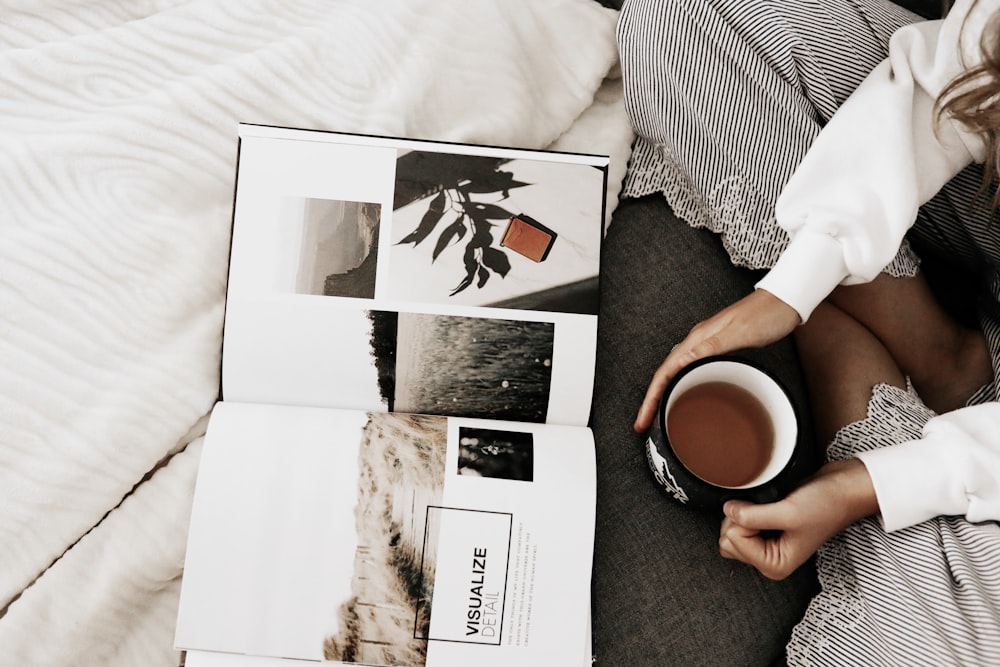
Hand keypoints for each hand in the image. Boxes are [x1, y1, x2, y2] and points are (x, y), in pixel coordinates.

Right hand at [633, 289, 800, 431]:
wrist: (785, 301)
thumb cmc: (767, 315)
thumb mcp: (740, 333)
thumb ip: (711, 347)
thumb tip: (682, 361)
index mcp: (698, 339)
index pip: (665, 372)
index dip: (651, 398)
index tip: (643, 418)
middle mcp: (698, 341)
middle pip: (665, 374)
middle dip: (652, 400)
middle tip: (645, 422)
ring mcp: (707, 344)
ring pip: (676, 373)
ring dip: (664, 394)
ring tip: (658, 414)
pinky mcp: (718, 348)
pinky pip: (692, 371)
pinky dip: (682, 386)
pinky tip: (685, 394)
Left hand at [718, 459, 878, 579]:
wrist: (844, 488)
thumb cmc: (827, 505)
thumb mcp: (788, 512)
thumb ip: (752, 516)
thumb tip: (727, 510)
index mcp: (775, 566)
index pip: (733, 541)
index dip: (747, 521)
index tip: (771, 514)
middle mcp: (769, 558)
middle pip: (728, 539)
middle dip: (741, 519)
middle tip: (770, 510)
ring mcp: (766, 543)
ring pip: (731, 529)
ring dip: (744, 512)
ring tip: (772, 506)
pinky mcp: (765, 527)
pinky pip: (739, 520)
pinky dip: (747, 507)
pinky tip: (768, 504)